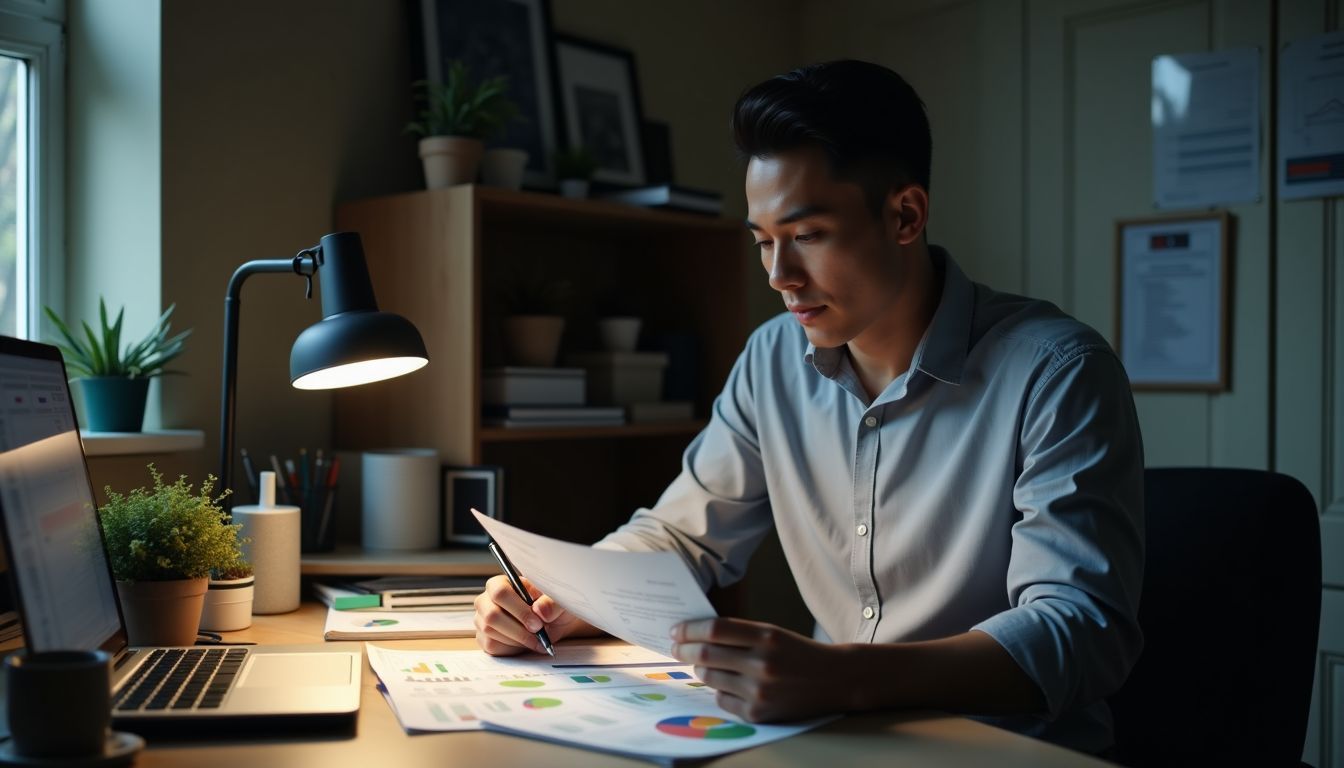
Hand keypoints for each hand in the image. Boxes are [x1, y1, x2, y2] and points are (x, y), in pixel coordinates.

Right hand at [473, 574, 599, 655]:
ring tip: (536, 639)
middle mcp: (487, 600)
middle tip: (538, 633)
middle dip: (518, 629)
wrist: (552, 623)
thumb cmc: (550, 607)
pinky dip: (512, 648)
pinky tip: (525, 643)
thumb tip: (540, 610)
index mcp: (501, 583)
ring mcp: (482, 619)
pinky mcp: (484, 638)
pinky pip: (492, 646)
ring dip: (518, 639)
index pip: (500, 592)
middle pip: (492, 615)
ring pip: (491, 632)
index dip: (519, 610)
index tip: (537, 622)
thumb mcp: (557, 601)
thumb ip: (551, 603)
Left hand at [671, 617, 851, 721]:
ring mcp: (760, 690)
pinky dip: (719, 690)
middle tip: (676, 648)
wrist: (835, 679)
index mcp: (766, 636)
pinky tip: (726, 684)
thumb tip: (696, 636)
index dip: (690, 629)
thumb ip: (738, 633)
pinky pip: (723, 700)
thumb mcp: (772, 633)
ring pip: (711, 679)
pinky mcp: (759, 712)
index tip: (676, 631)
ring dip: (700, 670)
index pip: (715, 630)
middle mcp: (762, 663)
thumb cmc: (797, 652)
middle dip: (684, 650)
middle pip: (707, 655)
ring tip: (701, 665)